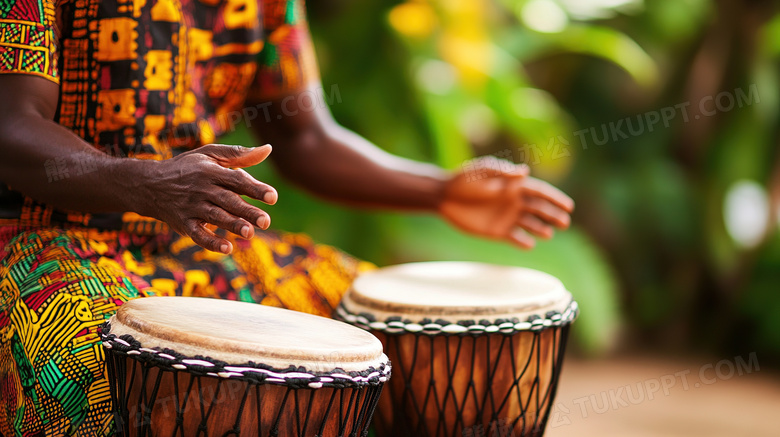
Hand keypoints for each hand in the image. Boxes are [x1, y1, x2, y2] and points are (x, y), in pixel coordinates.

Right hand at [131, 144, 276, 253]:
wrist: (149, 184)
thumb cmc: (188, 168)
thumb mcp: (210, 155)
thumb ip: (239, 155)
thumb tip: (268, 149)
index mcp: (211, 171)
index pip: (236, 180)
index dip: (255, 188)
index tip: (273, 197)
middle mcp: (202, 189)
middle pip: (228, 201)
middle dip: (247, 211)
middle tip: (266, 221)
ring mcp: (191, 207)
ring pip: (214, 217)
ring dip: (232, 225)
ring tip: (250, 233)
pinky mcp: (183, 223)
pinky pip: (197, 234)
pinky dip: (210, 242)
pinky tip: (227, 248)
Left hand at [438, 157, 573, 248]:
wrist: (444, 197)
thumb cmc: (463, 180)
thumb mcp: (483, 172)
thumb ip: (504, 173)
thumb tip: (525, 172)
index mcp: (514, 186)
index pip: (540, 192)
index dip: (555, 199)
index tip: (569, 206)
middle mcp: (514, 202)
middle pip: (540, 209)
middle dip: (554, 215)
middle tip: (565, 223)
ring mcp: (507, 217)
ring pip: (531, 225)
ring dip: (541, 229)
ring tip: (548, 234)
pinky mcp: (497, 232)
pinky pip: (515, 238)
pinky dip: (523, 242)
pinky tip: (529, 244)